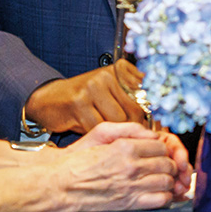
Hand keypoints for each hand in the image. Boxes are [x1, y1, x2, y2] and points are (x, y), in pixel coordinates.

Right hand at [25, 63, 148, 134]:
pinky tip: (93, 133)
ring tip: (108, 135)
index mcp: (120, 70)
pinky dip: (98, 136)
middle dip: (134, 129)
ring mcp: (93, 87)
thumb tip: (161, 125)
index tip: (156, 133)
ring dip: (115, 134)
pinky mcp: (79, 102)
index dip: (153, 117)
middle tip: (131, 140)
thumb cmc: (85, 100)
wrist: (50, 99)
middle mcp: (108, 75)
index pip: (147, 95)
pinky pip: (99, 128)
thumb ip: (133, 102)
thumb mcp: (110, 93)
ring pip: (118, 121)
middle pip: (134, 110)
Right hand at [59, 122, 186, 210]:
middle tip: (165, 164)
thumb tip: (151, 135)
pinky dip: (165, 196)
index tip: (160, 151)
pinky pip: (159, 200)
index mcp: (125, 147)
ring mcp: (131, 186)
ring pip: (166, 182)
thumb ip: (129, 129)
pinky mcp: (129, 204)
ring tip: (163, 178)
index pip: (161, 146)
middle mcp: (131, 167)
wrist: (61, 184)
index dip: (164, 148)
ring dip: (169, 179)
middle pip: (167, 164)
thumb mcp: (101, 132)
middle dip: (170, 163)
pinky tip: (159, 192)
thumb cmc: (79, 158)